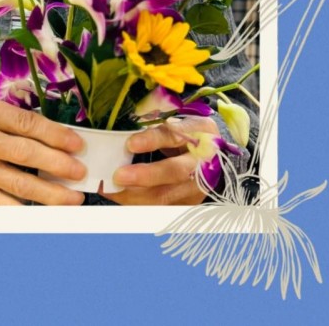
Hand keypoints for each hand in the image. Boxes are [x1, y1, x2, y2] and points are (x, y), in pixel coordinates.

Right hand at [0, 98, 86, 204]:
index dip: (56, 135)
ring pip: (20, 185)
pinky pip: (4, 206)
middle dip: (58, 164)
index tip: (77, 144)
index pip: (28, 124)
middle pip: (27, 154)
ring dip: (51, 193)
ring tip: (74, 198)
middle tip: (80, 172)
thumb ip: (15, 116)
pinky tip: (46, 214)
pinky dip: (27, 212)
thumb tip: (55, 130)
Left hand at [105, 116, 219, 205]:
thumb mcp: (181, 121)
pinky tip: (120, 196)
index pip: (175, 136)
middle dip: (144, 175)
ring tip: (112, 189)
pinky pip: (161, 206)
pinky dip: (138, 202)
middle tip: (118, 175)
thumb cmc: (191, 134)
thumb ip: (159, 125)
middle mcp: (202, 161)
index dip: (152, 140)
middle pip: (174, 171)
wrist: (216, 157)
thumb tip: (125, 129)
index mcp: (200, 132)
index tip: (130, 144)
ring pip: (167, 194)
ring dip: (136, 194)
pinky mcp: (189, 203)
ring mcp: (197, 185)